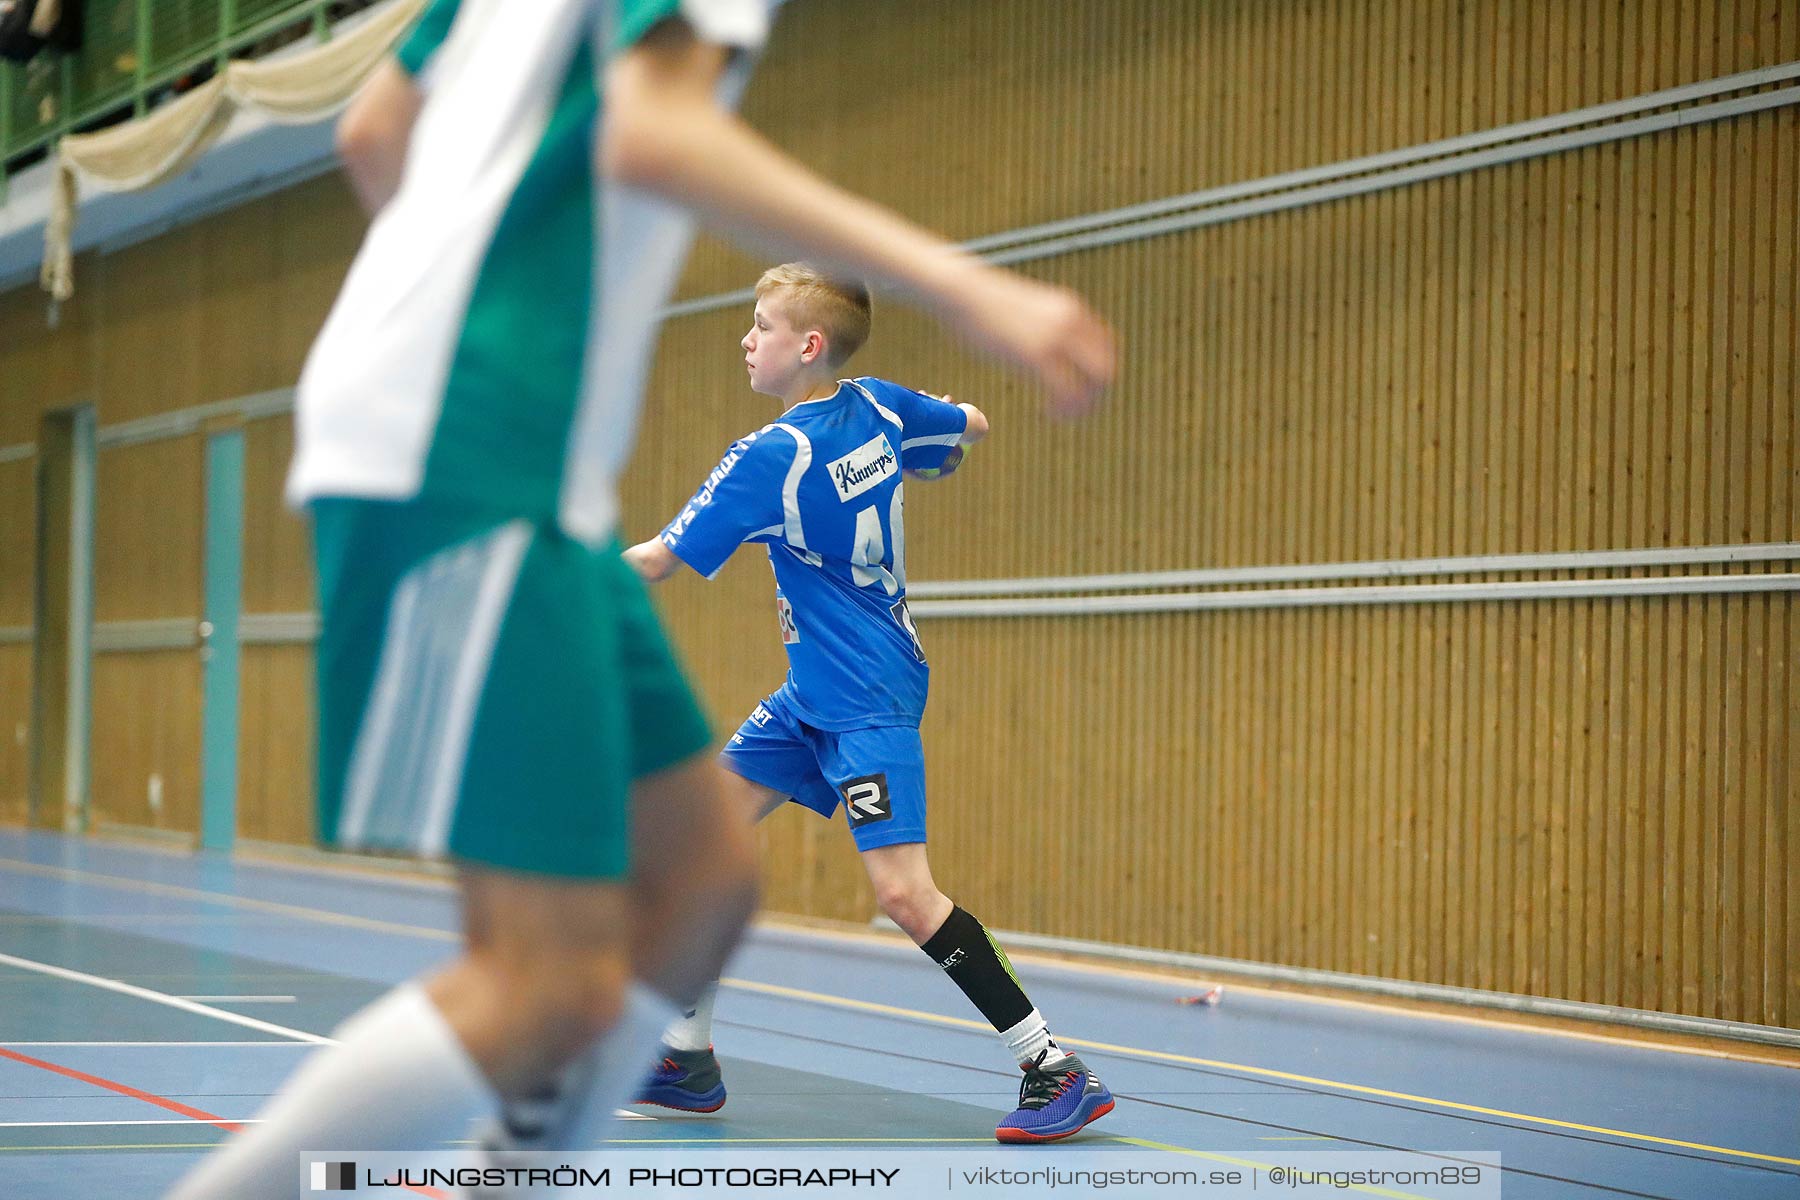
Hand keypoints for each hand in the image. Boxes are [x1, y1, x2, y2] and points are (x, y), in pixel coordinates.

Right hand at [950, 272, 1115, 419]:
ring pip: (1092, 385)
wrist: (962, 291)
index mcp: (1072, 310)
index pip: (1107, 347)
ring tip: (1060, 414)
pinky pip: (1066, 392)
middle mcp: (1071, 323)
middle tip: (1074, 409)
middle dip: (1094, 396)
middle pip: (1106, 370)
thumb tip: (1041, 345)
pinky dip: (1062, 409)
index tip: (1078, 388)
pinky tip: (1046, 412)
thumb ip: (1045, 325)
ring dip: (1081, 407)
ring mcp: (1056, 338)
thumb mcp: (1028, 310)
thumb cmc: (984, 303)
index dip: (1096, 374)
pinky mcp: (1037, 356)